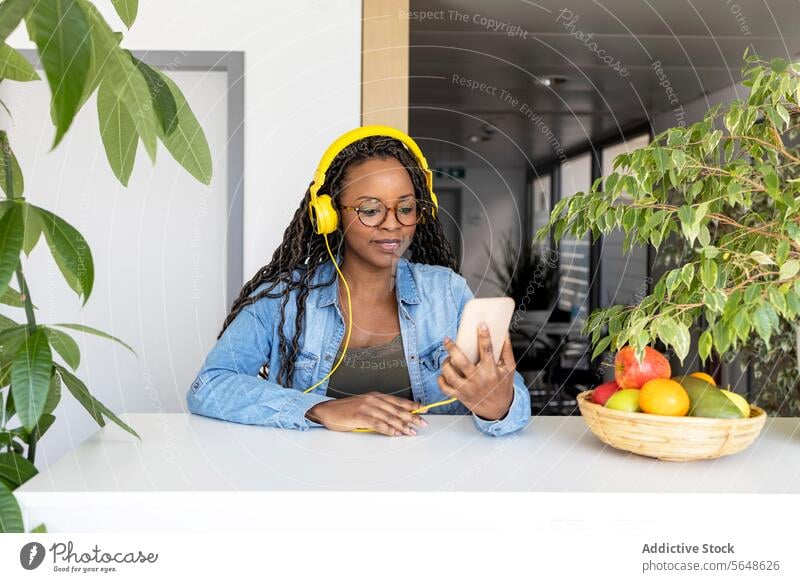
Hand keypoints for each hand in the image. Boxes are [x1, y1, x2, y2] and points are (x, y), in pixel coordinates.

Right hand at [305, 393, 427, 435]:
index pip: (398, 401)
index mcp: (376, 396)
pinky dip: (388, 429)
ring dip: (402, 426)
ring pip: (389, 417)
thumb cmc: (346, 411)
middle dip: (412, 417)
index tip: (423, 410)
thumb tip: (395, 418)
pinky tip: (396, 433)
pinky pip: (378, 424)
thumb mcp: (365, 406)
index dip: (412, 405)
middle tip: (423, 423)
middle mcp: (373, 400)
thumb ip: (379, 410)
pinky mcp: (360, 416)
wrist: (327, 411)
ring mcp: (367, 407)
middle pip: (397, 409)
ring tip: (412, 432)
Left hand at [439, 322, 515, 420]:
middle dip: (452, 348)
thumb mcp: (509, 369)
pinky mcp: (460, 396)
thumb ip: (506, 351)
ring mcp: (467, 389)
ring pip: (450, 375)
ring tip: (447, 358)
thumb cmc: (502, 387)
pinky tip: (444, 373)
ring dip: (445, 364)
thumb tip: (504, 334)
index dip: (484, 336)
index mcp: (491, 372)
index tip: (481, 325)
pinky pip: (445, 388)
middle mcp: (478, 380)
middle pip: (462, 362)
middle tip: (447, 340)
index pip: (487, 351)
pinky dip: (441, 379)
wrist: (498, 409)